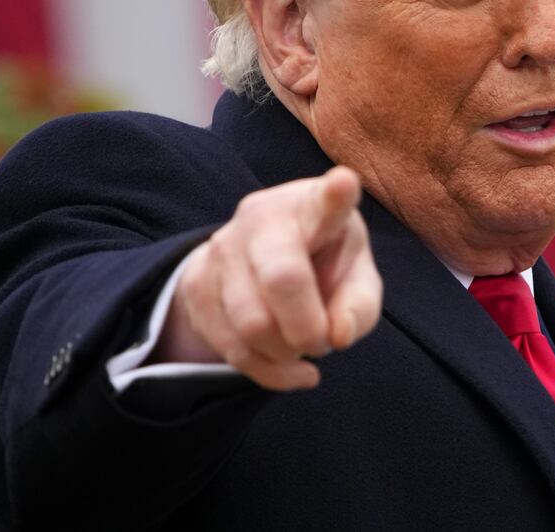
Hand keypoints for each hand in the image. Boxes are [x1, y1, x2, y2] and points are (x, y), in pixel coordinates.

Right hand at [154, 166, 382, 389]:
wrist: (261, 263)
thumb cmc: (323, 266)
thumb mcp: (356, 280)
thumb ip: (359, 307)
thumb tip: (338, 335)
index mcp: (313, 206)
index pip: (325, 200)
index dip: (336, 195)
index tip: (344, 184)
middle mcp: (262, 216)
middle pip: (281, 279)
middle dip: (307, 329)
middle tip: (322, 340)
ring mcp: (222, 247)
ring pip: (252, 324)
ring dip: (286, 353)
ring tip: (300, 344)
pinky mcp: (195, 282)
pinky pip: (232, 348)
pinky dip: (268, 371)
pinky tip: (287, 365)